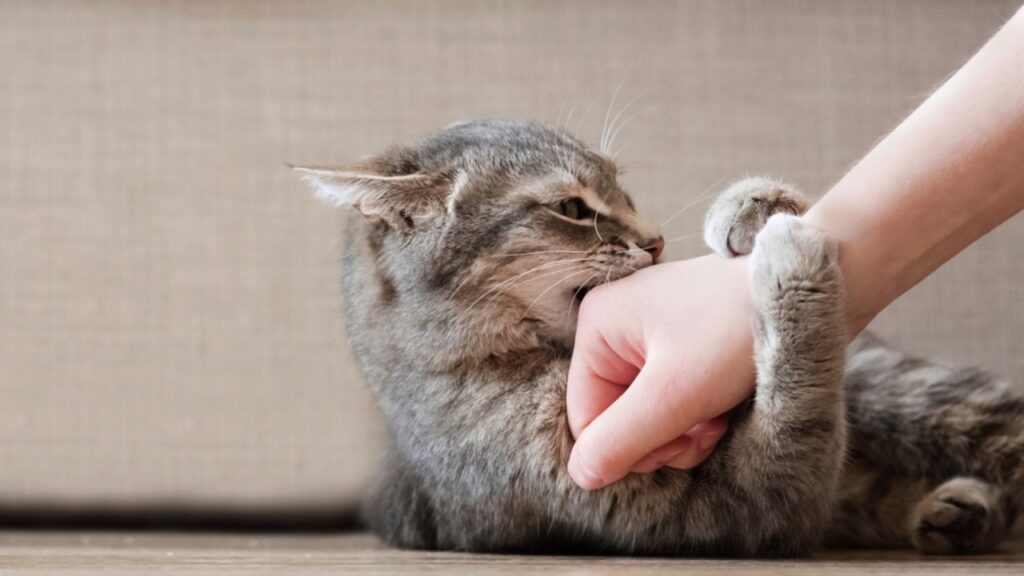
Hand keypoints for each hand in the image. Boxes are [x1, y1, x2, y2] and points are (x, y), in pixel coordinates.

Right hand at [566, 254, 756, 489]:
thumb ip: (621, 439)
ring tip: (717, 416)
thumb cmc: (739, 329)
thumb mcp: (675, 394)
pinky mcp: (675, 343)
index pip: (586, 418)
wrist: (804, 293)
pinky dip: (694, 414)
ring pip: (643, 415)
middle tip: (704, 429)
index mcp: (597, 326)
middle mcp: (613, 325)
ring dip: (681, 431)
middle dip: (660, 438)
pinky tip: (722, 406)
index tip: (680, 441)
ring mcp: (645, 333)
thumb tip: (581, 474)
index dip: (628, 446)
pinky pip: (666, 398)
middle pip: (615, 417)